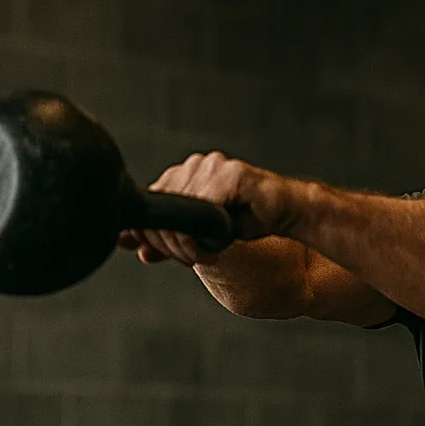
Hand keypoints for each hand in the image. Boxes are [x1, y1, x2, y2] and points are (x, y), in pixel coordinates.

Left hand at [117, 152, 292, 267]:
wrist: (287, 214)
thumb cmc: (249, 221)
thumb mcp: (199, 237)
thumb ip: (170, 240)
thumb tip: (137, 249)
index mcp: (185, 174)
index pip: (151, 199)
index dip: (150, 230)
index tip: (158, 253)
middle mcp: (196, 165)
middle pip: (161, 202)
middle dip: (167, 239)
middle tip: (185, 260)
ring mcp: (213, 165)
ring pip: (180, 204)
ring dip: (186, 238)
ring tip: (201, 255)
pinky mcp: (231, 174)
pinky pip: (204, 203)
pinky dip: (205, 229)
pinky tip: (216, 242)